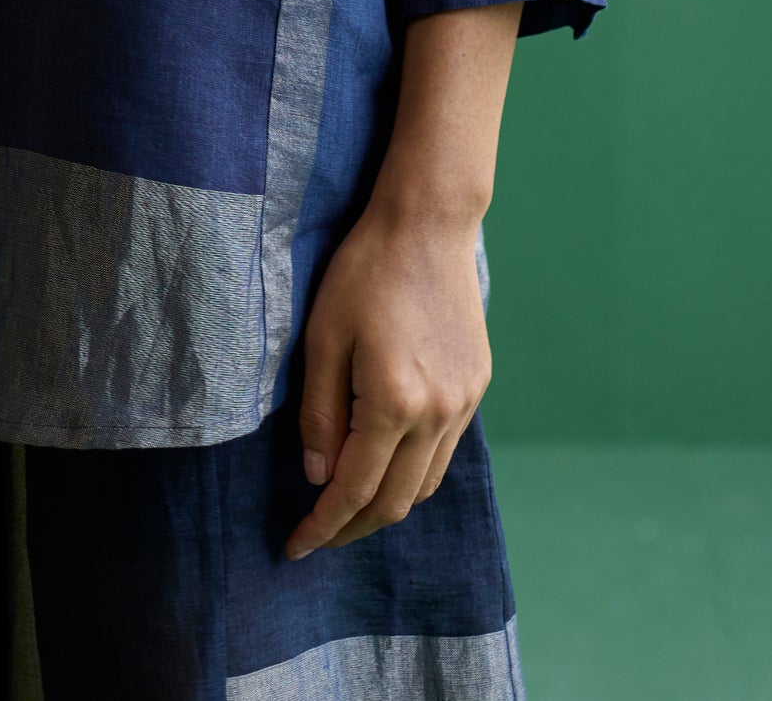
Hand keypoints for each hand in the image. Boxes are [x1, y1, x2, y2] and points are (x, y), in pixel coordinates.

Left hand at [284, 195, 491, 558]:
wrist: (428, 225)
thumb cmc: (365, 272)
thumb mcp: (322, 336)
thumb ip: (319, 412)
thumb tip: (317, 476)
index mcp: (393, 401)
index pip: (354, 489)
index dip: (323, 525)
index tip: (294, 547)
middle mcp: (437, 412)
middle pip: (395, 501)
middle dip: (353, 528)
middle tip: (318, 536)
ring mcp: (464, 402)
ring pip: (424, 483)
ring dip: (386, 506)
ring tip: (349, 509)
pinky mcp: (476, 387)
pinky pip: (444, 452)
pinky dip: (413, 473)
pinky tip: (386, 464)